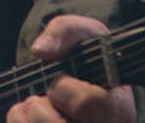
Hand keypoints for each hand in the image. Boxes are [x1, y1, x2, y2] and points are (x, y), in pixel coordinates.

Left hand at [5, 15, 135, 122]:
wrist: (86, 84)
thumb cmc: (89, 60)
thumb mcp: (85, 35)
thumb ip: (66, 31)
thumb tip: (40, 50)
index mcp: (119, 110)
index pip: (88, 102)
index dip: (63, 88)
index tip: (60, 80)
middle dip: (39, 109)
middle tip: (39, 99)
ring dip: (25, 119)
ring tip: (33, 108)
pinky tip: (26, 119)